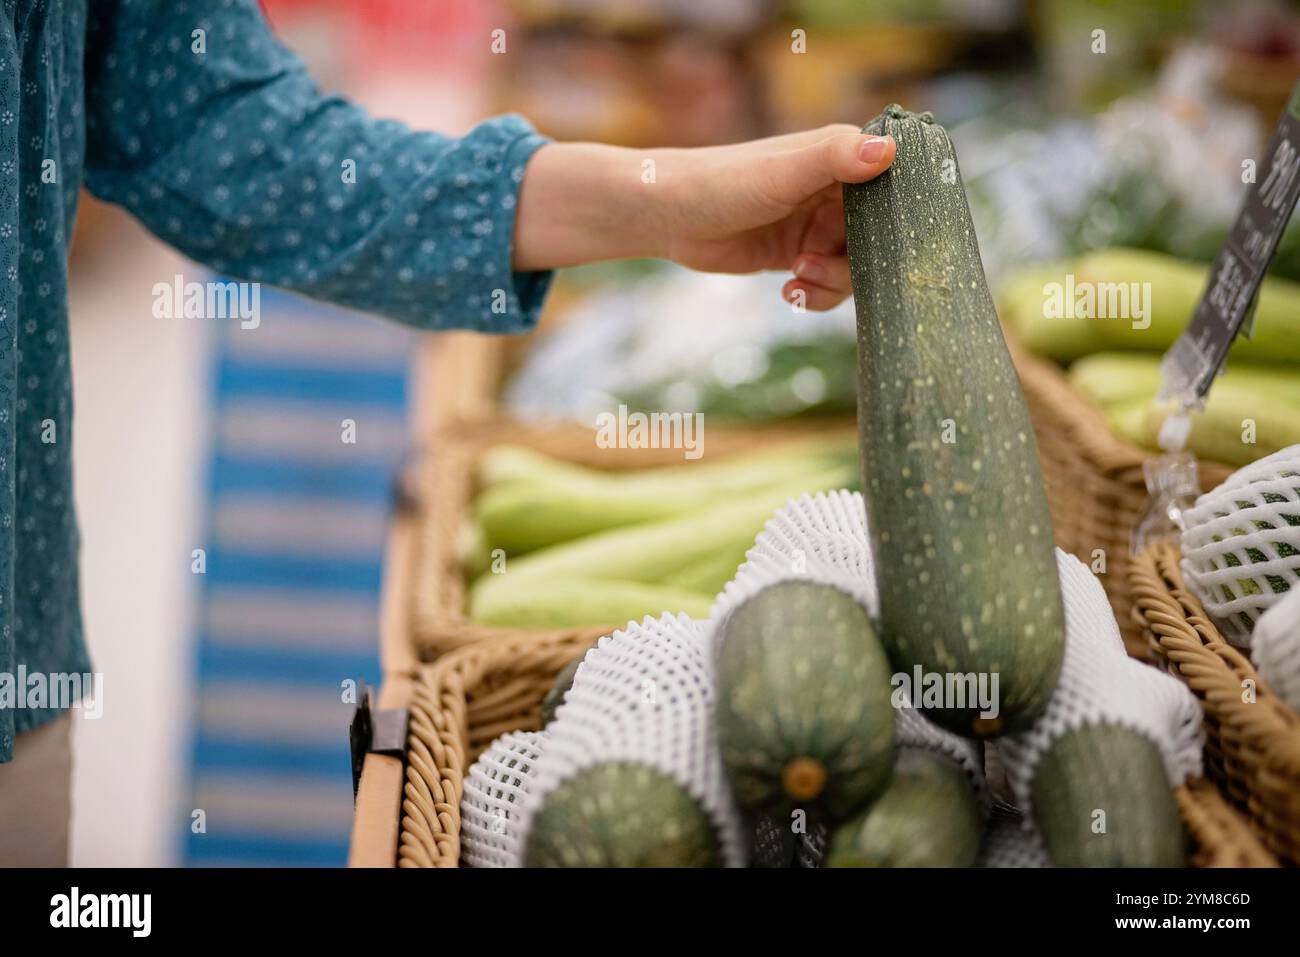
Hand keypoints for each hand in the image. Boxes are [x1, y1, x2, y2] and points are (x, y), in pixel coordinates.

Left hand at [513, 126, 895, 310]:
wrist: (669, 215)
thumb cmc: (723, 181)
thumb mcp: (783, 172)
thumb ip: (835, 158)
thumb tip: (890, 149)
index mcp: (843, 157)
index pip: (895, 186)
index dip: (899, 218)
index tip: (889, 246)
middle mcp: (836, 190)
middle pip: (879, 236)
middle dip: (857, 261)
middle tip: (819, 264)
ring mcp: (817, 224)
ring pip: (854, 266)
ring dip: (832, 281)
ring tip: (798, 274)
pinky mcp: (799, 253)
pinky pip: (827, 282)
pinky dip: (815, 293)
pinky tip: (789, 290)